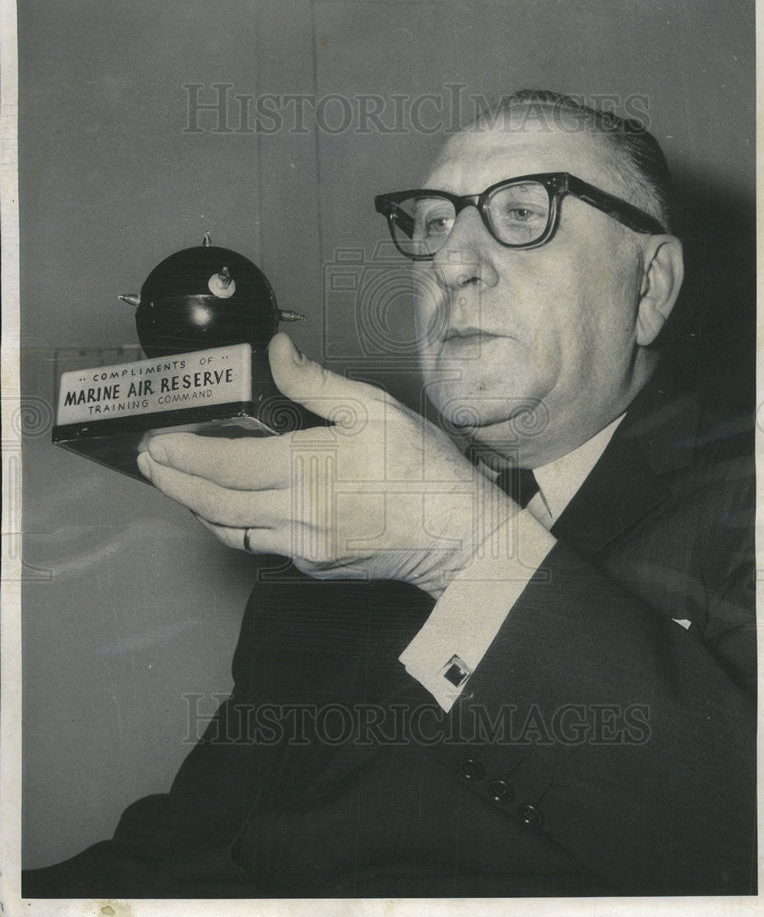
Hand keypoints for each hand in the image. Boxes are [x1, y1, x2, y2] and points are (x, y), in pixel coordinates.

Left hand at [137, 334, 519, 597]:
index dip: (184, 455)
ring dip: (195, 506)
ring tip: (175, 483)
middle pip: (214, 502)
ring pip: (230, 529)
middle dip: (174, 482)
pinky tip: (228, 506)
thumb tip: (276, 352)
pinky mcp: (314, 564)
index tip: (158, 442)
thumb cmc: (424, 468)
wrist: (458, 535)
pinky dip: (233, 523)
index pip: (226, 465)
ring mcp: (303, 546)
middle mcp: (297, 515)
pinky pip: (260, 544)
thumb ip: (315, 383)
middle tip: (151, 461)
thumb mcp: (374, 409)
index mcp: (309, 470)